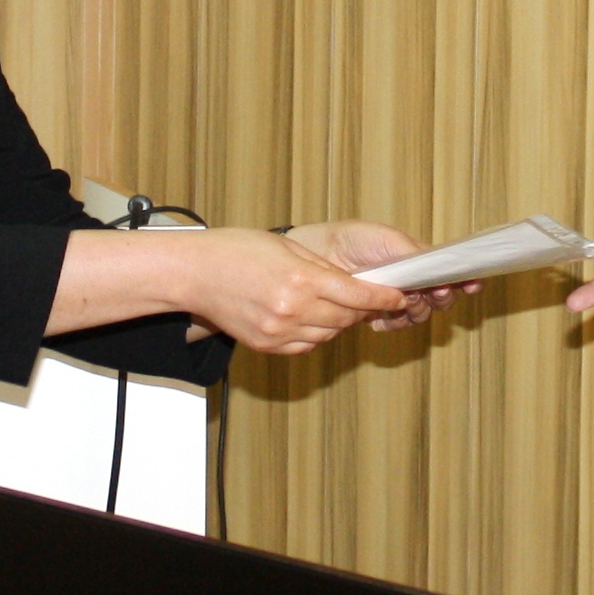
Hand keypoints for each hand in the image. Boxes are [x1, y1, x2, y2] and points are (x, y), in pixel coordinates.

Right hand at [173, 229, 414, 355]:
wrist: (194, 273)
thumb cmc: (236, 250)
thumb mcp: (287, 248)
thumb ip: (322, 269)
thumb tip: (352, 283)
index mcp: (302, 280)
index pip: (358, 295)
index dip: (383, 297)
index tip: (398, 296)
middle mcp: (293, 310)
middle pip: (346, 316)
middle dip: (362, 308)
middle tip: (369, 298)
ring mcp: (279, 332)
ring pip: (329, 333)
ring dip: (340, 321)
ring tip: (336, 306)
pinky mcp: (267, 346)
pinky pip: (306, 344)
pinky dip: (316, 334)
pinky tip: (311, 318)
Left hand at [283, 222, 465, 330]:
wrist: (317, 254)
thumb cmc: (354, 239)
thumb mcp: (388, 239)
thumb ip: (415, 254)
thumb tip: (439, 274)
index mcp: (419, 258)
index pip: (449, 271)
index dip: (464, 279)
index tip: (472, 284)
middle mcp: (411, 279)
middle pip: (439, 297)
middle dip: (439, 298)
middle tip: (431, 294)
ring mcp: (394, 297)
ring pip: (419, 314)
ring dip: (415, 314)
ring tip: (401, 306)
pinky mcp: (376, 312)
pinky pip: (395, 324)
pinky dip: (392, 324)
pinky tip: (379, 320)